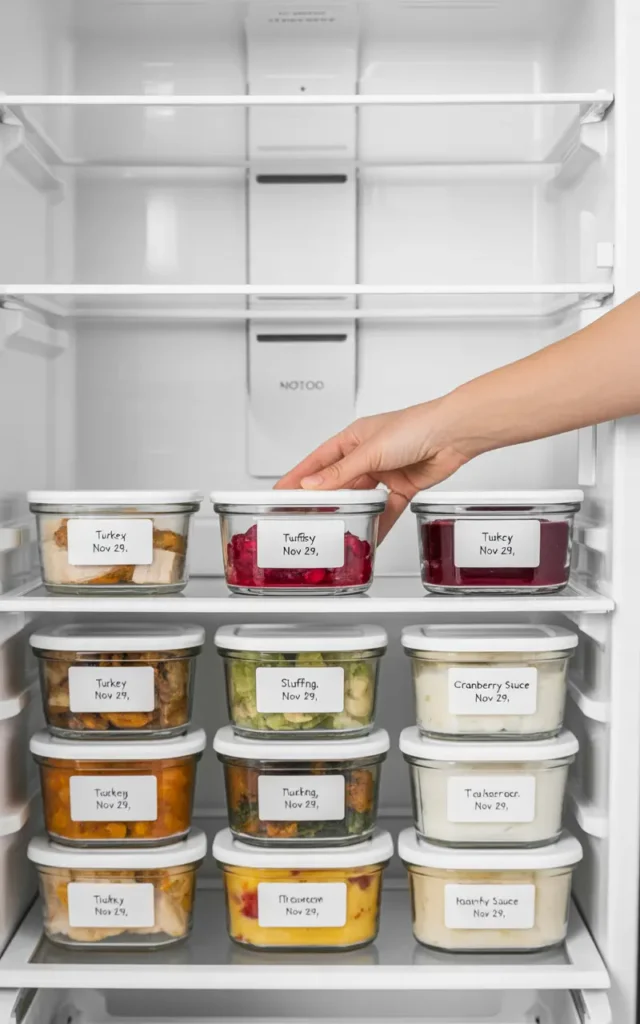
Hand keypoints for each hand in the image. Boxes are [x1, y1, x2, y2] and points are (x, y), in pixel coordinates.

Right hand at [275, 397, 475, 540]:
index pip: (317, 461)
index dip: (298, 477)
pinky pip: (385, 508)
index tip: (280, 492)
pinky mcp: (403, 486)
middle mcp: (368, 454)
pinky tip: (370, 532)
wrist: (454, 434)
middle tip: (305, 517)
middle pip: (338, 482)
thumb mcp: (370, 451)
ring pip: (361, 497)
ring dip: (351, 512)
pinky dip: (379, 520)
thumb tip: (312, 485)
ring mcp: (386, 471)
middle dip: (323, 500)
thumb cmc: (416, 426)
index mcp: (354, 438)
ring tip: (335, 529)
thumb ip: (341, 472)